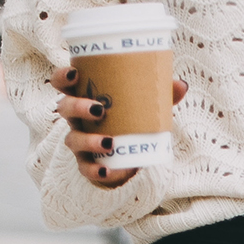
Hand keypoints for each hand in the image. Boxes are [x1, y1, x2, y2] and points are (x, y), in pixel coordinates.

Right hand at [49, 65, 188, 187]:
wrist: (134, 157)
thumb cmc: (134, 122)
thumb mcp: (147, 106)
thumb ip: (161, 95)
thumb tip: (181, 85)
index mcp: (86, 97)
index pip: (63, 84)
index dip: (62, 76)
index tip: (74, 73)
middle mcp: (77, 120)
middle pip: (64, 109)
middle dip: (77, 107)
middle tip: (99, 109)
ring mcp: (80, 143)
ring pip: (72, 140)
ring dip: (88, 140)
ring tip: (109, 142)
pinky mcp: (88, 165)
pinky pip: (86, 169)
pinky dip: (96, 170)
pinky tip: (107, 171)